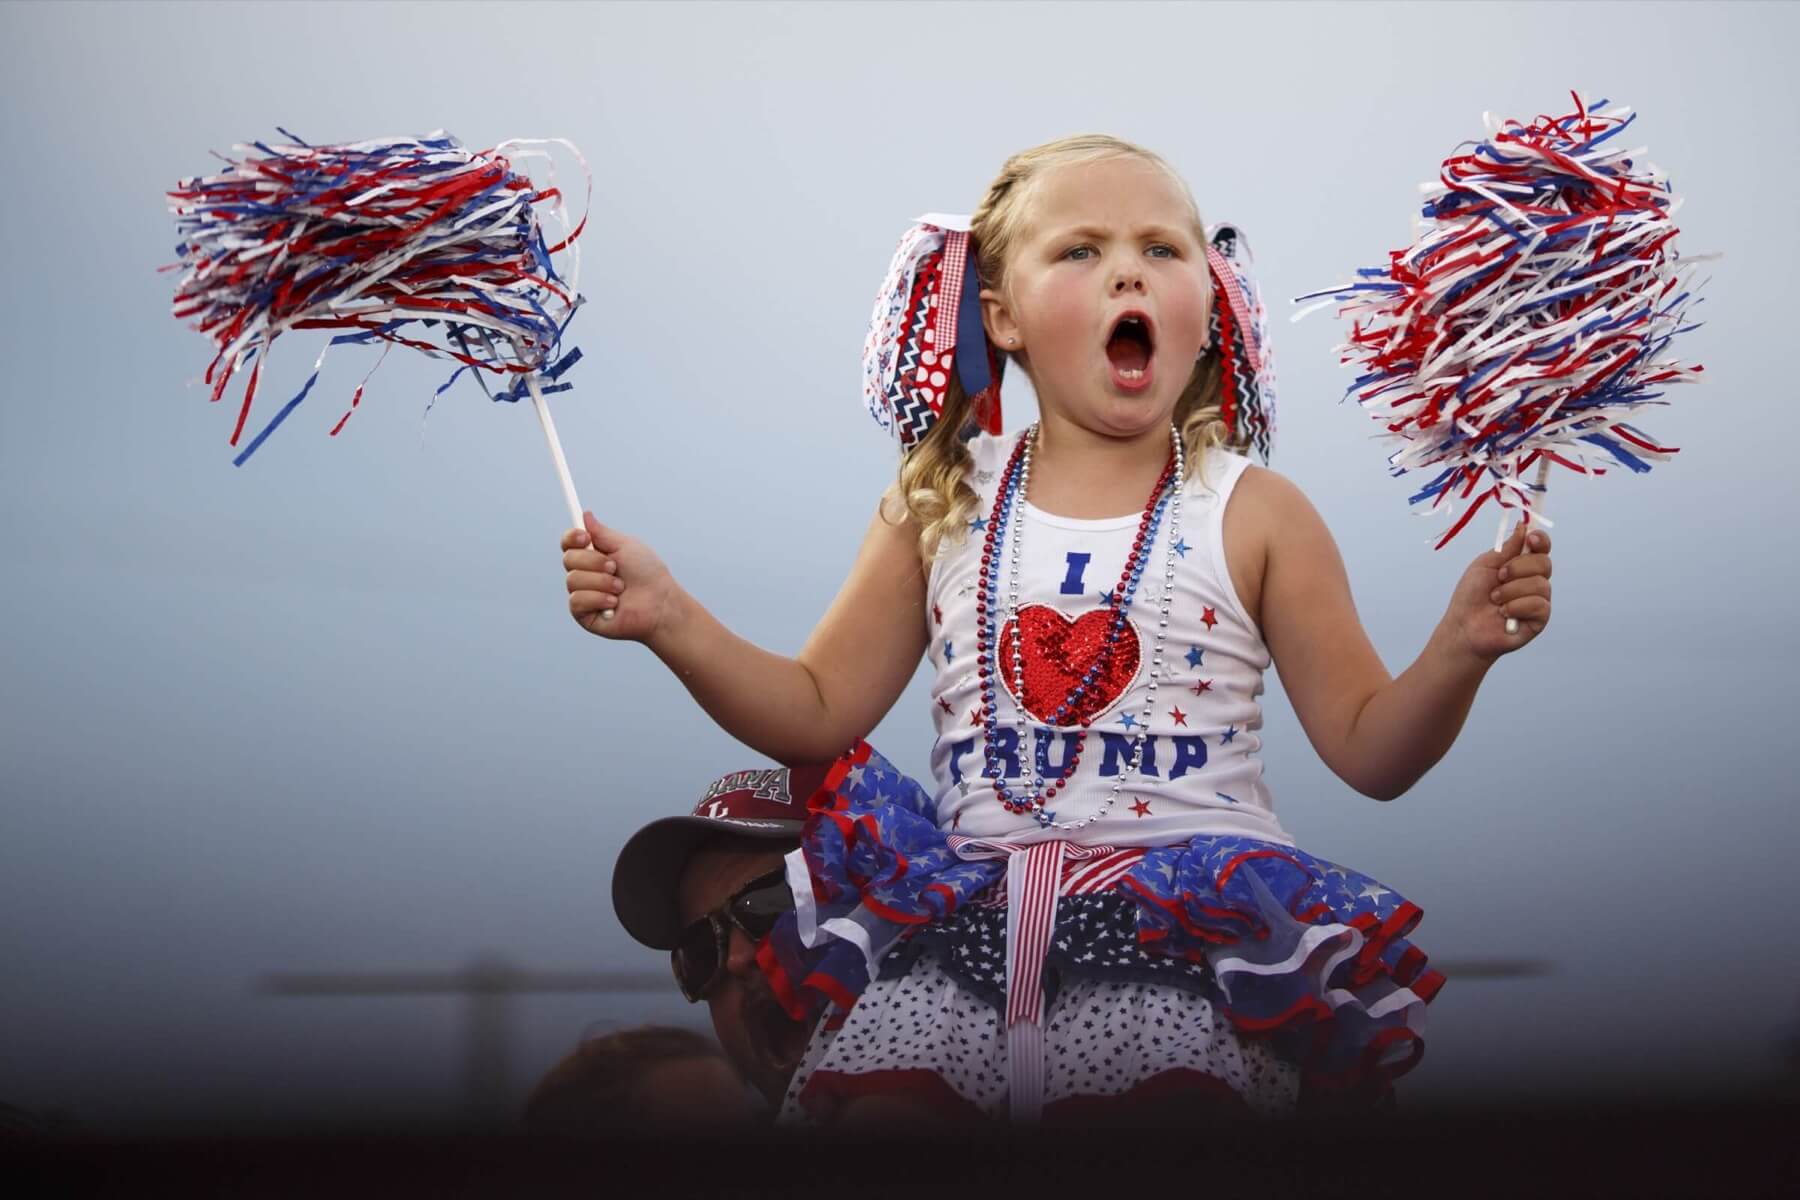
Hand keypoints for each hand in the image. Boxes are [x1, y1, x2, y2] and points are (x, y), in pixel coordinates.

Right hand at [561, 511, 678, 643]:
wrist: (660, 602)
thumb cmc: (648, 574)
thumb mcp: (625, 546)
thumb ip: (602, 533)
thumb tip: (585, 515)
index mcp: (593, 555)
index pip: (568, 543)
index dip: (572, 538)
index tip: (585, 537)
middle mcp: (585, 574)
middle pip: (568, 559)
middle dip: (594, 562)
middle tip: (615, 567)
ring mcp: (583, 595)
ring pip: (572, 580)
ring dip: (601, 582)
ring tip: (620, 588)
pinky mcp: (584, 615)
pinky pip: (577, 601)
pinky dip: (598, 598)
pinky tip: (614, 603)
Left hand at [1442, 523, 1552, 663]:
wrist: (1463, 626)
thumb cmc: (1471, 596)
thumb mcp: (1485, 565)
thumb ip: (1507, 548)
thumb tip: (1523, 526)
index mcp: (1521, 565)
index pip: (1541, 547)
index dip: (1540, 540)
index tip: (1530, 538)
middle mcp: (1533, 581)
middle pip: (1544, 563)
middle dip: (1518, 568)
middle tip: (1499, 577)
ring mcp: (1538, 600)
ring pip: (1540, 584)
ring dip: (1511, 590)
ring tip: (1495, 600)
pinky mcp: (1539, 619)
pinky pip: (1539, 604)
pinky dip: (1517, 606)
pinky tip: (1504, 613)